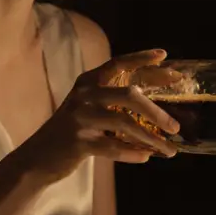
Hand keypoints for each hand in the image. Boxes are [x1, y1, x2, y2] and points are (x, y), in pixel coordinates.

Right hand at [19, 49, 181, 182]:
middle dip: (157, 111)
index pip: (118, 64)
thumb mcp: (90, 107)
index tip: (164, 56)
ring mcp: (80, 118)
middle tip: (176, 127)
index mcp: (89, 82)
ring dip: (151, 139)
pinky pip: (113, 148)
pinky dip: (132, 153)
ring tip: (169, 150)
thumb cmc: (74, 130)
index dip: (141, 59)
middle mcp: (84, 95)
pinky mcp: (78, 142)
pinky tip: (145, 158)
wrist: (38, 157)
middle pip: (129, 95)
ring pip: (125, 124)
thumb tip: (158, 106)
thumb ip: (115, 100)